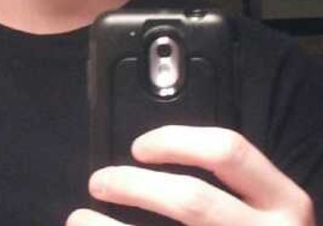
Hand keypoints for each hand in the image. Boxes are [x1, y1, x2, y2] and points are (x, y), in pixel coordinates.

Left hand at [67, 126, 314, 224]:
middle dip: (135, 186)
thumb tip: (143, 157)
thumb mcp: (256, 209)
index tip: (136, 148)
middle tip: (98, 181)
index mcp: (283, 201)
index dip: (176, 141)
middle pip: (192, 199)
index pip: (228, 151)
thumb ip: (221, 186)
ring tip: (77, 218)